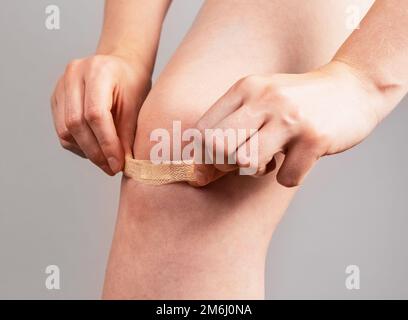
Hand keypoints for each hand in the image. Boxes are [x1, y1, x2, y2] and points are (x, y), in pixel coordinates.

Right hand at [51, 54, 150, 174]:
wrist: (120, 65)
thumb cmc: (132, 84)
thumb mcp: (137, 105)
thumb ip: (128, 133)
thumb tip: (123, 164)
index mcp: (98, 71)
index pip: (96, 114)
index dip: (106, 143)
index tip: (117, 164)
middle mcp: (74, 75)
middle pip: (75, 123)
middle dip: (95, 152)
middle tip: (111, 168)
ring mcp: (61, 85)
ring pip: (65, 130)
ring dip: (85, 151)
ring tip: (105, 161)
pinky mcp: (56, 98)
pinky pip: (62, 129)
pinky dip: (78, 145)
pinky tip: (95, 150)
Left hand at [195, 61, 382, 186]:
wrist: (351, 89)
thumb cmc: (296, 103)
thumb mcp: (260, 101)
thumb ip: (229, 128)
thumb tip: (196, 173)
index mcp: (245, 88)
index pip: (203, 130)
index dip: (202, 156)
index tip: (214, 165)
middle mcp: (264, 99)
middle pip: (218, 147)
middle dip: (225, 164)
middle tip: (244, 159)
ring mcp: (289, 118)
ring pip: (248, 163)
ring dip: (258, 170)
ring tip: (273, 157)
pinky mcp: (314, 138)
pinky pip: (285, 178)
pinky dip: (290, 176)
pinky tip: (299, 159)